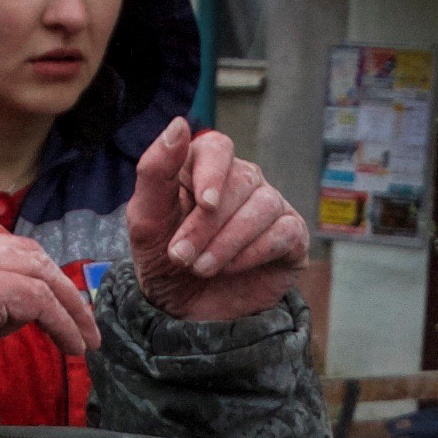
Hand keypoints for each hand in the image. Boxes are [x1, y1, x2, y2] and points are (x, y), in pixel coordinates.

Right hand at [0, 224, 95, 395]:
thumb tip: (26, 300)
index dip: (25, 268)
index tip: (51, 299)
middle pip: (14, 248)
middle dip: (54, 282)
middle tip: (78, 317)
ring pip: (32, 268)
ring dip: (67, 304)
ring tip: (83, 336)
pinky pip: (37, 298)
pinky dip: (63, 322)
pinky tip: (72, 346)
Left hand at [127, 123, 308, 324]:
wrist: (185, 313)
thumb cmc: (163, 260)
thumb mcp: (145, 220)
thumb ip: (155, 171)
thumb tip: (179, 123)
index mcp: (204, 168)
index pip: (218, 147)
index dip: (213, 172)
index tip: (203, 203)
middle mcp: (242, 181)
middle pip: (242, 179)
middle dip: (208, 224)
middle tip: (182, 258)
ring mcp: (269, 207)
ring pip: (263, 206)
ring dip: (229, 241)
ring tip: (202, 269)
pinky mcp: (291, 237)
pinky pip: (284, 233)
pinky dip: (253, 253)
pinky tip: (230, 270)